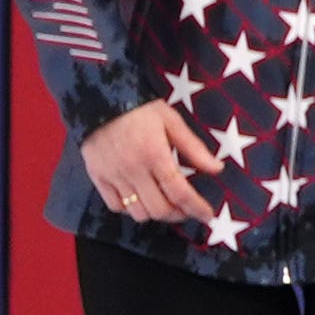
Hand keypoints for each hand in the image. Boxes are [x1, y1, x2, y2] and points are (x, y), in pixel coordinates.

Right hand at [81, 102, 218, 223]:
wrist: (100, 99)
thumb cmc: (141, 109)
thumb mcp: (172, 121)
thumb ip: (194, 148)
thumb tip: (217, 169)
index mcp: (154, 154)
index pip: (179, 191)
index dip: (196, 207)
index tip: (207, 215)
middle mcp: (133, 169)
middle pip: (159, 208)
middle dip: (179, 214)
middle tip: (187, 210)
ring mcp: (113, 175)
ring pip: (137, 212)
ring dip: (156, 214)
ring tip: (166, 205)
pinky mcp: (97, 177)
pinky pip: (115, 206)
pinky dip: (130, 209)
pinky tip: (141, 200)